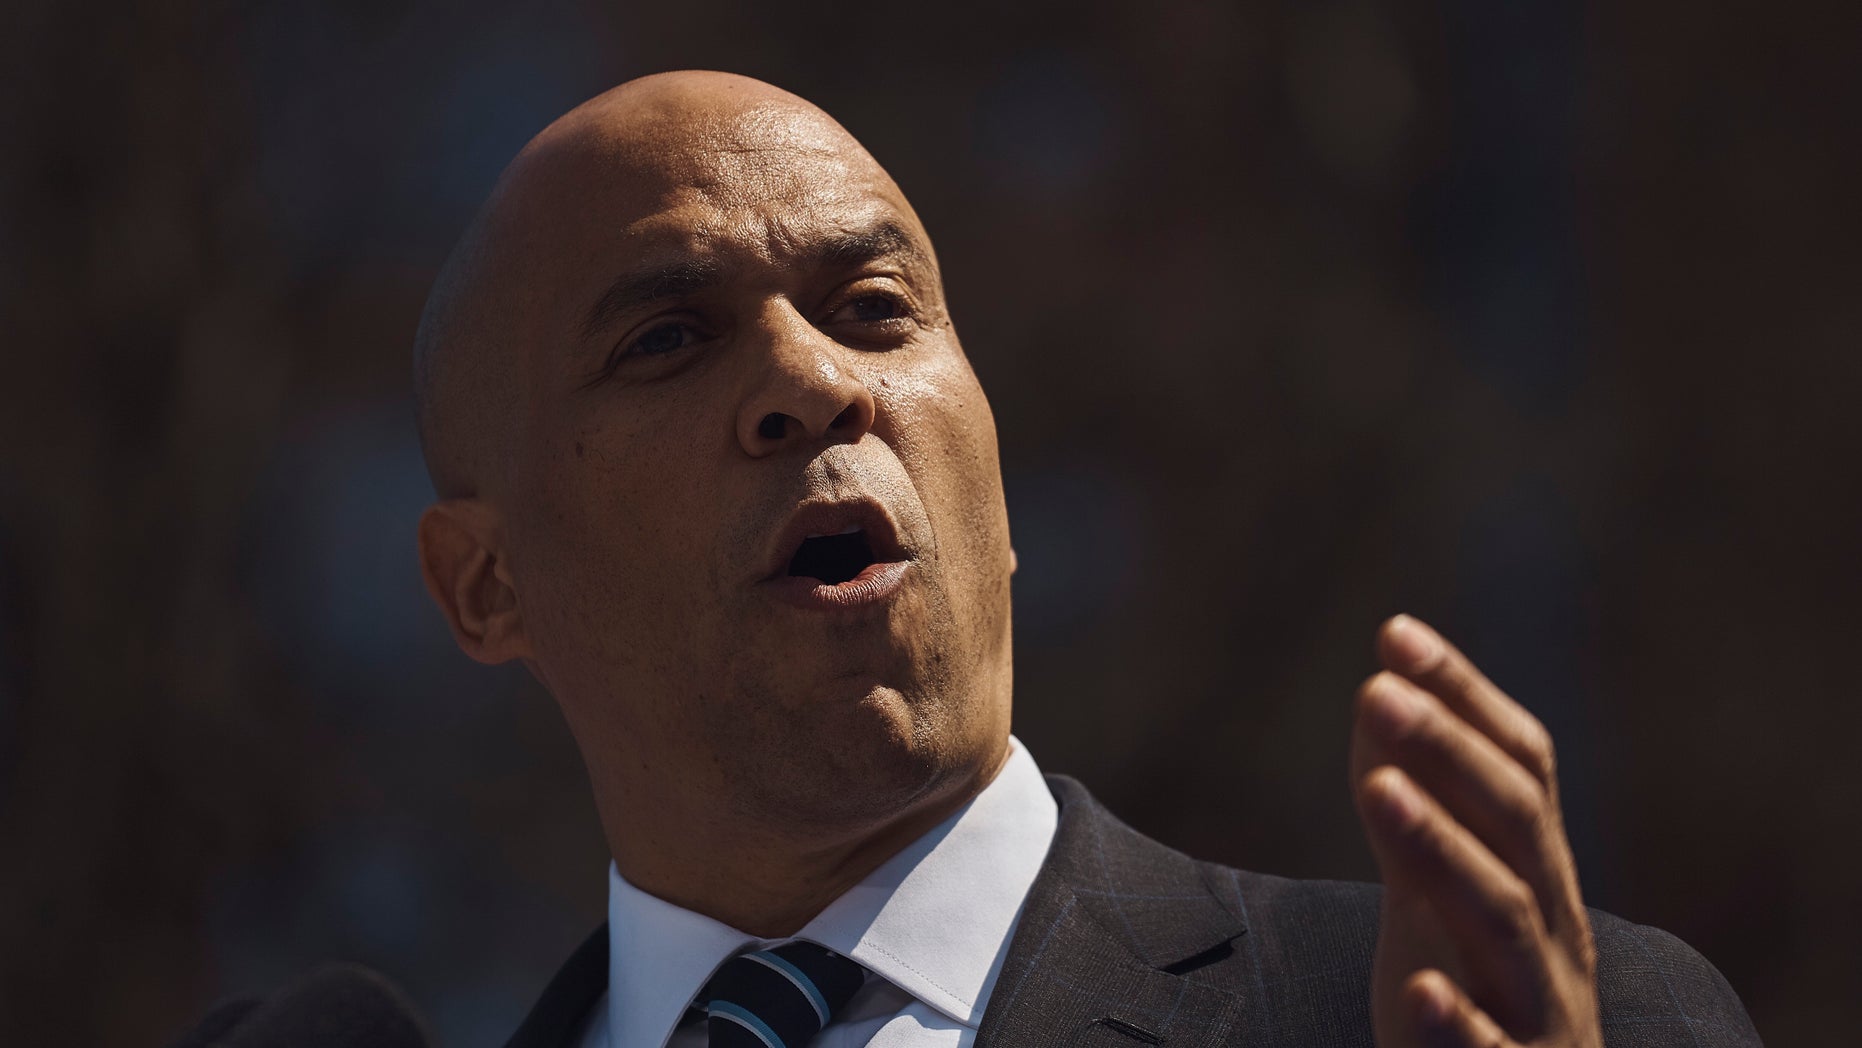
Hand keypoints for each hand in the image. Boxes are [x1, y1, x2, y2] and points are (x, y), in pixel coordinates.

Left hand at [1351, 615, 1601, 1047]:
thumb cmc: (1482, 996)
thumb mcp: (1441, 898)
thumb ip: (1417, 813)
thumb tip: (1379, 696)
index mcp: (1540, 877)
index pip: (1521, 766)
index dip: (1464, 697)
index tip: (1396, 633)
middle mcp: (1554, 932)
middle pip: (1516, 825)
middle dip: (1450, 753)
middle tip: (1378, 689)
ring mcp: (1540, 1010)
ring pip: (1507, 922)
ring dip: (1444, 850)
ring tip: (1381, 790)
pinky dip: (1459, 1020)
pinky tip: (1420, 989)